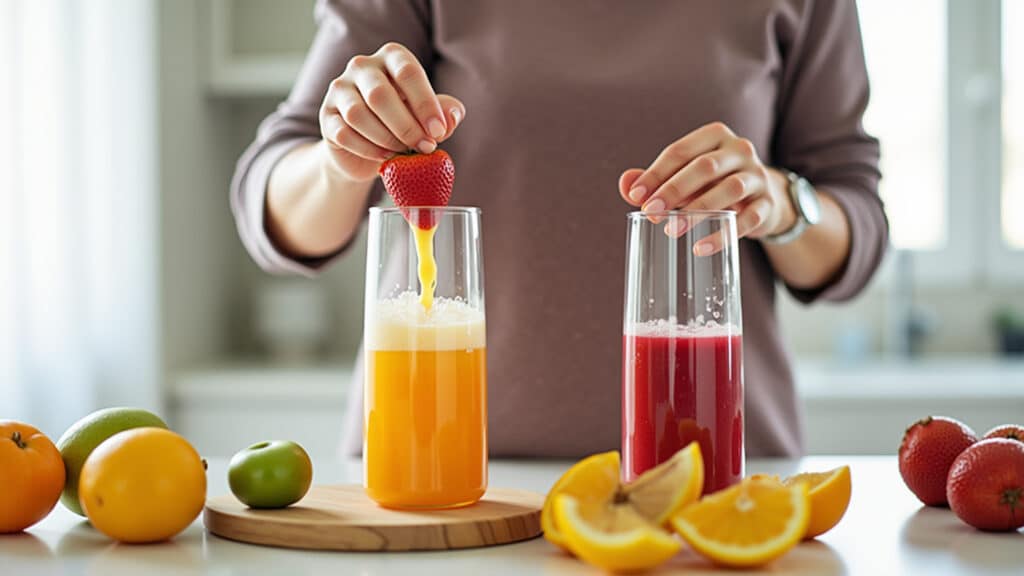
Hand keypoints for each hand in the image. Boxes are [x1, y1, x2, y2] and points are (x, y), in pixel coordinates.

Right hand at [319, 42, 465, 181]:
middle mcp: (362, 67)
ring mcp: (339, 90)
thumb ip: (444, 112)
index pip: (407, 71)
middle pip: (380, 94)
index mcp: (391, 57)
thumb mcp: (429, 116)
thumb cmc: (404, 122)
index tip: (439, 131)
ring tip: (403, 153)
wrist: (368, 149)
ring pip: (358, 114)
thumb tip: (451, 116)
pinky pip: (344, 133)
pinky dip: (368, 149)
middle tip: (425, 147)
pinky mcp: (327, 116)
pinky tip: (384, 157)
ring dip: (386, 138)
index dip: (425, 103)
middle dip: (406, 126)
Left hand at [618, 122, 795, 253]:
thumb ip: (655, 179)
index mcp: (715, 136)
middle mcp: (740, 150)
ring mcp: (758, 176)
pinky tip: (700, 247)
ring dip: (698, 210)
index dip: (656, 173)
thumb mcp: (686, 176)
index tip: (635, 196)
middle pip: (705, 167)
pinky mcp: (767, 204)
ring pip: (729, 189)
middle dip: (674, 189)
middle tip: (651, 212)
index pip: (680, 151)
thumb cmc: (714, 183)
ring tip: (672, 229)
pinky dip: (723, 234)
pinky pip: (748, 219)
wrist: (762, 197)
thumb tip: (625, 184)